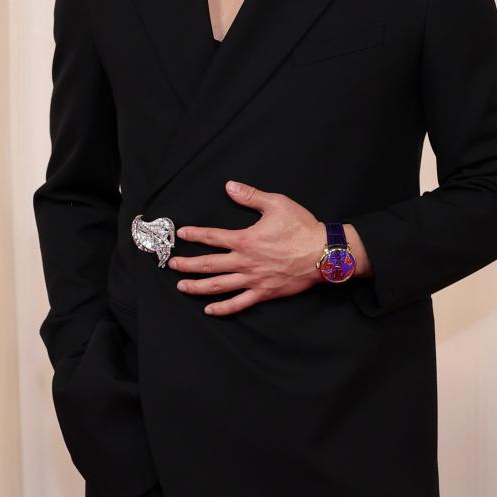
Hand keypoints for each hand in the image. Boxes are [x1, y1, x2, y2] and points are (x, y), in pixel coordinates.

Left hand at [168, 180, 324, 315]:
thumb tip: (229, 186)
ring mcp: (253, 280)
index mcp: (245, 239)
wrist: (324, 253)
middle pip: (209, 265)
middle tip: (172, 265)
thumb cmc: (302, 228)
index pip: (213, 237)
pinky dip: (222, 308)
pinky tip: (209, 310)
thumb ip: (250, 196)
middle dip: (187, 265)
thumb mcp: (277, 204)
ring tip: (182, 287)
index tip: (181, 234)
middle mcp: (245, 262)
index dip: (195, 235)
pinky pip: (239, 303)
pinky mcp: (263, 293)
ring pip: (218, 286)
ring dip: (197, 287)